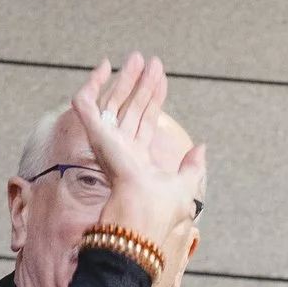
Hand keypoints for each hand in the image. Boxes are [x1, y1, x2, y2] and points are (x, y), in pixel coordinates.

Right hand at [74, 54, 204, 268]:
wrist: (139, 229)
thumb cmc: (159, 217)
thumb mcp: (185, 187)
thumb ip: (192, 167)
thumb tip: (201, 147)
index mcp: (138, 157)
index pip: (145, 119)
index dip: (153, 97)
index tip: (162, 76)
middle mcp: (121, 149)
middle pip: (131, 107)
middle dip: (140, 82)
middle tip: (149, 59)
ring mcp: (107, 143)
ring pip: (114, 100)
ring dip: (124, 78)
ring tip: (136, 57)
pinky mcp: (96, 140)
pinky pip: (86, 107)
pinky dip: (91, 86)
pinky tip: (102, 67)